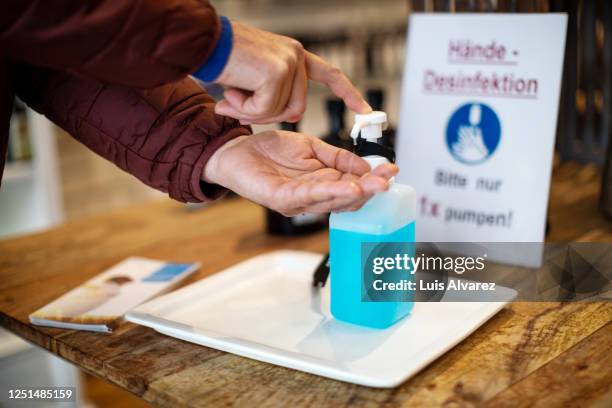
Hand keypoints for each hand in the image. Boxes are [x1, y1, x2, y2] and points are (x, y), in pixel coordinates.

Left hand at [202, 131, 397, 214]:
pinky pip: (310, 197)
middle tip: (387, 180)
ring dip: (355, 193)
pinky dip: (330, 192)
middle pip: (347, 198)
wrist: (236, 151)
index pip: (353, 185)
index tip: (391, 170)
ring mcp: (298, 201)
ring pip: (332, 200)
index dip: (373, 179)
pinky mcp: (282, 199)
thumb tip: (365, 165)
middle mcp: (312, 197)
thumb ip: (337, 156)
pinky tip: (346, 187)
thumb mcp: (310, 146)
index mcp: (321, 183)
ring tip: (374, 185)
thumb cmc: (269, 151)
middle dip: (370, 189)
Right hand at [214, 21, 370, 123]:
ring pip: (284, 111)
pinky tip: (232, 91)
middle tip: (240, 104)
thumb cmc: (222, 61)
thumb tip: (291, 115)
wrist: (201, 42)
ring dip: (255, 111)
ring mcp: (288, 62)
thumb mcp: (255, 79)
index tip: (364, 109)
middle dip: (269, 114)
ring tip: (234, 93)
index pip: (330, 74)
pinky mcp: (277, 72)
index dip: (348, 93)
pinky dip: (246, 108)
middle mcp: (295, 55)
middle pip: (298, 107)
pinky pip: (266, 109)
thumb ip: (276, 95)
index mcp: (293, 55)